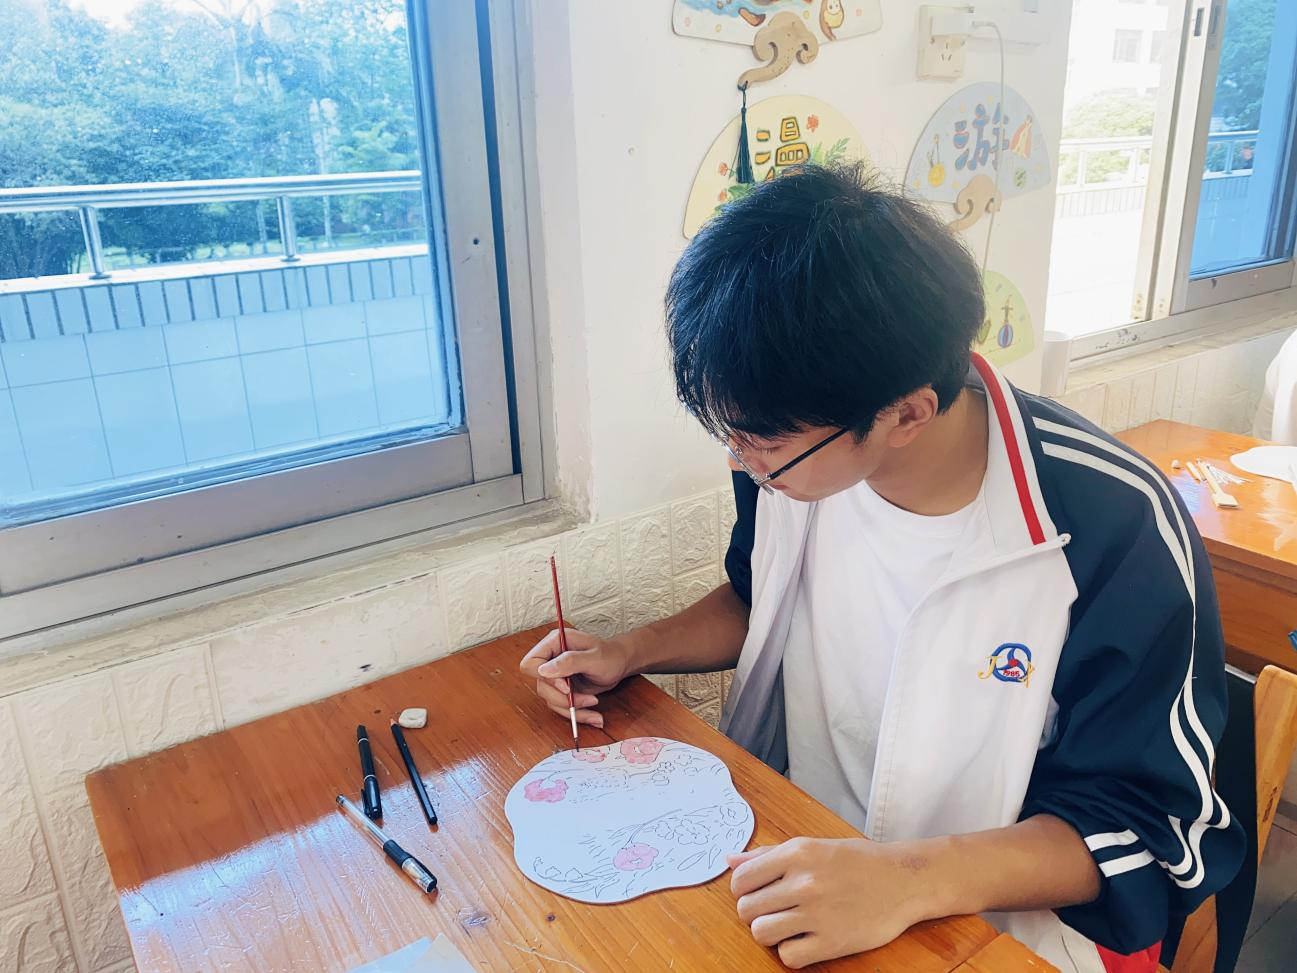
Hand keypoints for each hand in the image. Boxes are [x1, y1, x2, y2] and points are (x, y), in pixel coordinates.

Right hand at [518, 627, 634, 728]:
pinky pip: (561, 706)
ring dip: (573, 709)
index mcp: (555, 643)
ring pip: (551, 700)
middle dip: (563, 698)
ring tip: (595, 705)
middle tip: (587, 700)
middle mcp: (551, 659)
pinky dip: (577, 714)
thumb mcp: (594, 658)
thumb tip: (543, 670)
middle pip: (541, 686)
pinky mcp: (562, 689)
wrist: (620, 664)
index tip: (566, 687)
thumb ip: (570, 662)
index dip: (544, 678)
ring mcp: (556, 676)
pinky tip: (594, 716)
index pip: (531, 663)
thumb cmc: (610, 655)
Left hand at [727, 837, 937, 968]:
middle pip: (747, 909)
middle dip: (755, 913)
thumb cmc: (855, 862)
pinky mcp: (831, 942)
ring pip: (761, 933)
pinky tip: (805, 939)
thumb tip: (729, 860)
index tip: (758, 894)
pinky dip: (792, 952)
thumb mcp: (812, 846)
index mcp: (797, 853)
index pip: (741, 880)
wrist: (902, 881)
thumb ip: (769, 855)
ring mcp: (817, 913)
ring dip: (770, 933)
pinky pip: (787, 957)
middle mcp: (804, 882)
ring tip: (788, 926)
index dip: (743, 890)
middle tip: (775, 910)